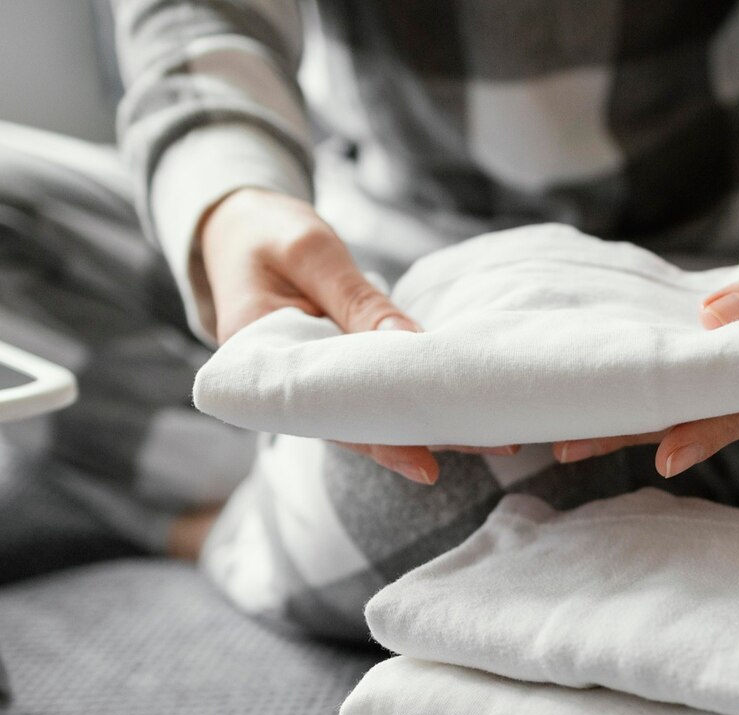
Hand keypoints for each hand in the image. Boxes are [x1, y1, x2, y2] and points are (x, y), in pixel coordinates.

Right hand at [199, 188, 514, 483]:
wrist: (238, 227)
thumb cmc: (267, 233)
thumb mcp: (311, 254)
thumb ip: (358, 301)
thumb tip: (413, 347)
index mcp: (258, 362)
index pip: (325, 415)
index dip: (377, 443)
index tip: (426, 464)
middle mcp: (287, 385)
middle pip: (360, 424)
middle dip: (427, 438)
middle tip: (496, 446)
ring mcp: (315, 380)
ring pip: (376, 412)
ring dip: (434, 423)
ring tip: (500, 437)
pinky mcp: (339, 368)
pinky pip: (379, 389)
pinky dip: (421, 395)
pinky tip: (468, 406)